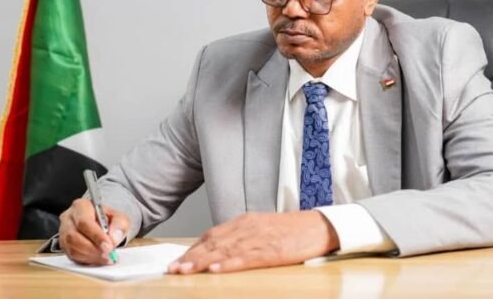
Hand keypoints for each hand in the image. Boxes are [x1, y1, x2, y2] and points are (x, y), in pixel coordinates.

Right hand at [58, 198, 129, 264]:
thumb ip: (119, 224)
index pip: (84, 222)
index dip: (96, 236)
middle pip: (74, 236)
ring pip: (72, 248)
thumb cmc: (107, 219)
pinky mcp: (64, 246)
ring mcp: (64, 233)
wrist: (101, 223)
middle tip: (108, 255)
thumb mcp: (118, 216)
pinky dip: (87, 260)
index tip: (109, 246)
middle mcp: (69, 218)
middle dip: (93, 249)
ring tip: (106, 258)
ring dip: (90, 256)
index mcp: (81, 206)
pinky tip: (98, 260)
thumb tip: (113, 238)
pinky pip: (72, 256)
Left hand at [167, 211, 338, 273]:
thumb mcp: (262, 228)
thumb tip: (220, 250)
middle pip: (213, 243)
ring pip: (224, 251)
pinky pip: (245, 258)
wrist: (319, 226)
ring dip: (202, 262)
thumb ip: (241, 236)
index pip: (211, 235)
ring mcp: (258, 239)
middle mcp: (247, 228)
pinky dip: (228, 264)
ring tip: (185, 271)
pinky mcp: (270, 250)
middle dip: (191, 257)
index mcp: (244, 221)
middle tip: (173, 269)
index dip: (193, 249)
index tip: (177, 261)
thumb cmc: (292, 230)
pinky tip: (215, 270)